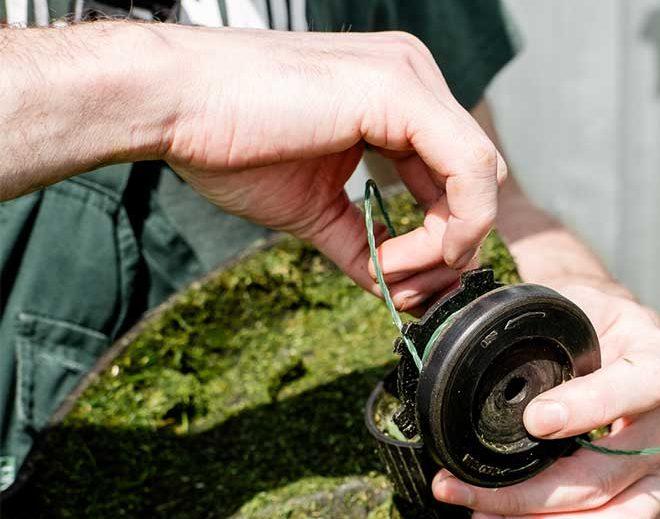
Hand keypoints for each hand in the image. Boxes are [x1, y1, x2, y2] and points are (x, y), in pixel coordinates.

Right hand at [0, 22, 501, 309]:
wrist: (170, 105)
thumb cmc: (227, 142)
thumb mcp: (315, 209)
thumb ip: (365, 245)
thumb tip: (403, 294)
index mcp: (395, 97)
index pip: (456, 175)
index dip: (443, 238)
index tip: (403, 283)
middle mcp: (412, 76)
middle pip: (477, 179)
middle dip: (451, 247)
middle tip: (406, 287)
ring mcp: (410, 76)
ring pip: (483, 178)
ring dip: (445, 244)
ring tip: (391, 270)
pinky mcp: (400, 90)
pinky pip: (469, 169)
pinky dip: (451, 225)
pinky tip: (399, 253)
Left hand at [431, 286, 659, 518]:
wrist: (622, 343)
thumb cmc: (590, 325)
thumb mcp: (573, 306)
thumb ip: (541, 327)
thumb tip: (467, 356)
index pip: (639, 388)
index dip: (589, 407)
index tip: (533, 421)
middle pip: (612, 478)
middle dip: (529, 493)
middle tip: (462, 492)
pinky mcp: (655, 516)